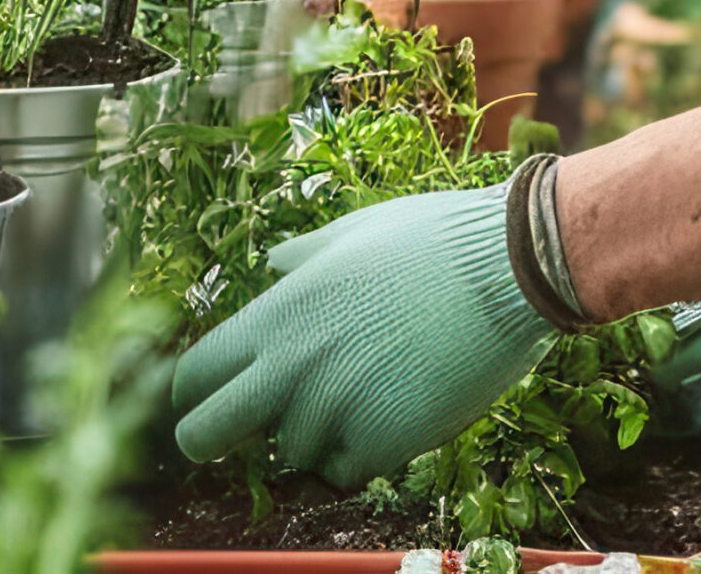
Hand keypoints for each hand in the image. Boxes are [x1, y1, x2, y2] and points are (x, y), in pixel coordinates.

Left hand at [171, 185, 554, 487]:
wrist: (508, 268)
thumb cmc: (431, 239)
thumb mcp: (351, 232)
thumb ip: (301, 257)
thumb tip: (273, 262)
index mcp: (277, 314)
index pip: (194, 374)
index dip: (191, 391)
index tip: (201, 399)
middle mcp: (291, 368)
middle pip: (207, 433)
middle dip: (209, 439)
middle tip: (229, 437)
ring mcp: (334, 410)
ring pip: (292, 452)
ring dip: (314, 433)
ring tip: (361, 391)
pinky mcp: (381, 442)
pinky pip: (346, 468)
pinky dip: (359, 452)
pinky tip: (389, 413)